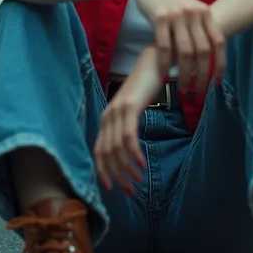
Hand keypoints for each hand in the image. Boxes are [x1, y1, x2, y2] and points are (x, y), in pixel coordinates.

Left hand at [94, 45, 162, 194]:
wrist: (154, 61)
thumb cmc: (146, 86)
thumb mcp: (133, 109)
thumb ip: (127, 126)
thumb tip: (128, 149)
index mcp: (107, 118)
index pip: (98, 152)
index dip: (104, 173)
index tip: (114, 189)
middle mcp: (108, 116)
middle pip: (107, 155)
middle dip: (118, 176)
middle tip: (131, 191)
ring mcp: (117, 111)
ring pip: (117, 149)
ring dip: (127, 169)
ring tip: (139, 180)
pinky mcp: (130, 107)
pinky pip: (129, 137)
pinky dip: (134, 154)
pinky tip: (142, 164)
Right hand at [131, 0, 225, 91]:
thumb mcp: (190, 9)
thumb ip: (200, 27)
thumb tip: (208, 54)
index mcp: (205, 12)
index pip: (219, 42)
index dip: (220, 64)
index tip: (217, 82)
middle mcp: (194, 14)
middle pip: (204, 51)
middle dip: (202, 75)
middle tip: (198, 92)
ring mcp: (177, 15)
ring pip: (185, 52)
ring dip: (185, 74)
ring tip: (183, 88)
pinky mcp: (159, 17)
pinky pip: (165, 46)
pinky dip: (165, 64)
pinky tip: (165, 75)